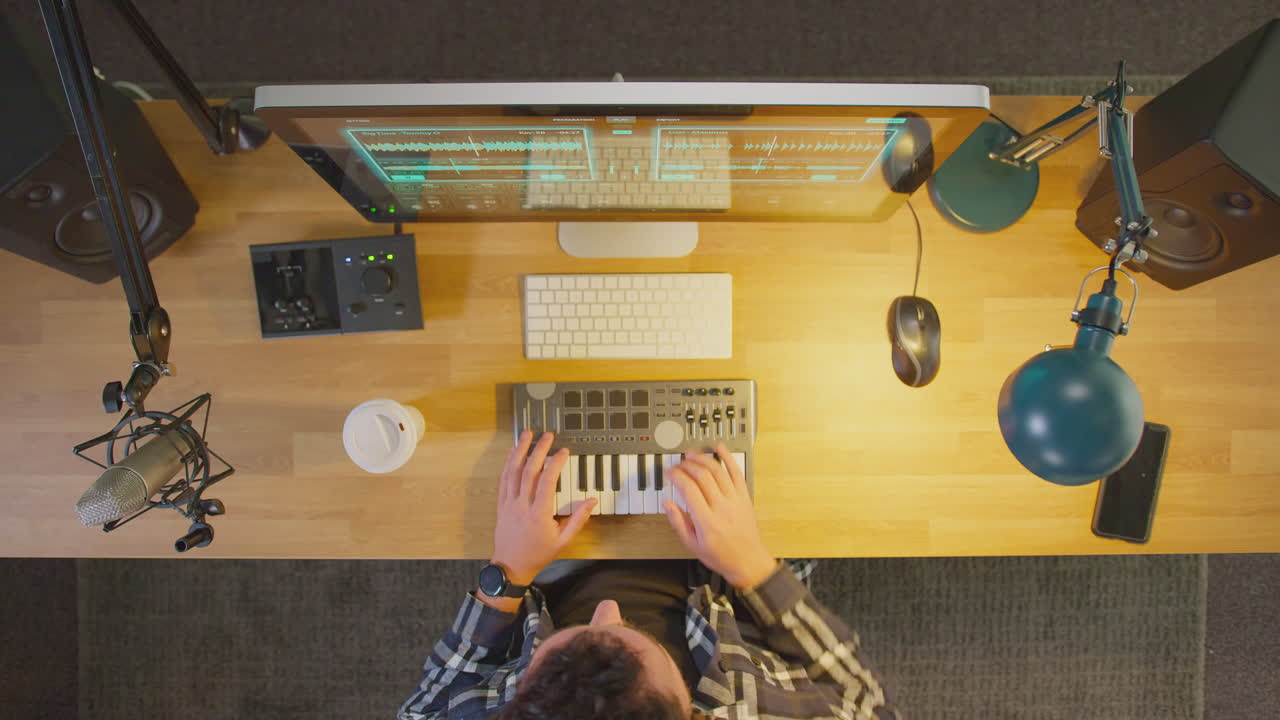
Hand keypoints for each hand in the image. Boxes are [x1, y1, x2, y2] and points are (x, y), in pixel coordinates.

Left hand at [491, 430, 594, 586]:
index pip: (547, 482)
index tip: (563, 452)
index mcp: (539, 515)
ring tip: (527, 434)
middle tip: (547, 435)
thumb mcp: (564, 541)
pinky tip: (512, 452)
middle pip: (529, 471)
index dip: (555, 463)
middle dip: (538, 450)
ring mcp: (509, 504)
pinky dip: (508, 463)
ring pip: (513, 471)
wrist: (511, 566)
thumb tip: (591, 501)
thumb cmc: (538, 555)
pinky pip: (503, 480)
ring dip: (520, 450)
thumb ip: (578, 519)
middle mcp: (522, 506)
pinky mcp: (501, 504)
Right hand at [662, 444, 776, 590]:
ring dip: (703, 459)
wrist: (748, 561)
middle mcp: (721, 508)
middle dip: (687, 465)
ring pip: (718, 472)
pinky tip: (720, 449)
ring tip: (692, 454)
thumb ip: (678, 522)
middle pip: (702, 477)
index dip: (676, 476)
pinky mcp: (744, 497)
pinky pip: (737, 473)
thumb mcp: (692, 545)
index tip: (669, 473)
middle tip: (678, 464)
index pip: (689, 490)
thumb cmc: (721, 555)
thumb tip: (667, 504)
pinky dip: (728, 458)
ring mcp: (735, 501)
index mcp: (706, 521)